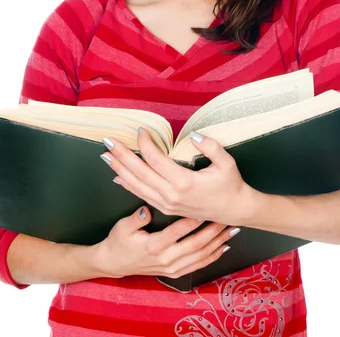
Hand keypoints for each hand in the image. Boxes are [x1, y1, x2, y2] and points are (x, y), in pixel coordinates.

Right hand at [96, 206, 237, 278]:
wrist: (114, 264)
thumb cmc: (119, 241)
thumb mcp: (122, 227)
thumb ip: (135, 218)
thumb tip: (146, 209)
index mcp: (154, 245)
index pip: (178, 231)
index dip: (194, 220)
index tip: (207, 207)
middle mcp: (166, 259)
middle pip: (196, 244)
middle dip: (213, 230)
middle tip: (227, 217)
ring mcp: (172, 268)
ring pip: (200, 256)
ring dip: (217, 243)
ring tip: (231, 230)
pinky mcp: (175, 273)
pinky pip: (198, 266)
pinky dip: (212, 257)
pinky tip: (223, 247)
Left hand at [101, 129, 252, 225]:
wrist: (234, 210)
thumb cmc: (230, 184)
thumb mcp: (227, 163)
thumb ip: (211, 147)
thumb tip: (193, 134)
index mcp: (184, 182)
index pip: (156, 160)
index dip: (145, 144)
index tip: (140, 130)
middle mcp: (171, 195)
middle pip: (140, 172)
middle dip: (122, 155)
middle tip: (107, 141)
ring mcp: (167, 204)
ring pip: (137, 186)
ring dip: (119, 170)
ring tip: (106, 156)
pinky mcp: (166, 208)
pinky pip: (142, 195)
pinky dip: (127, 185)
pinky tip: (118, 177)